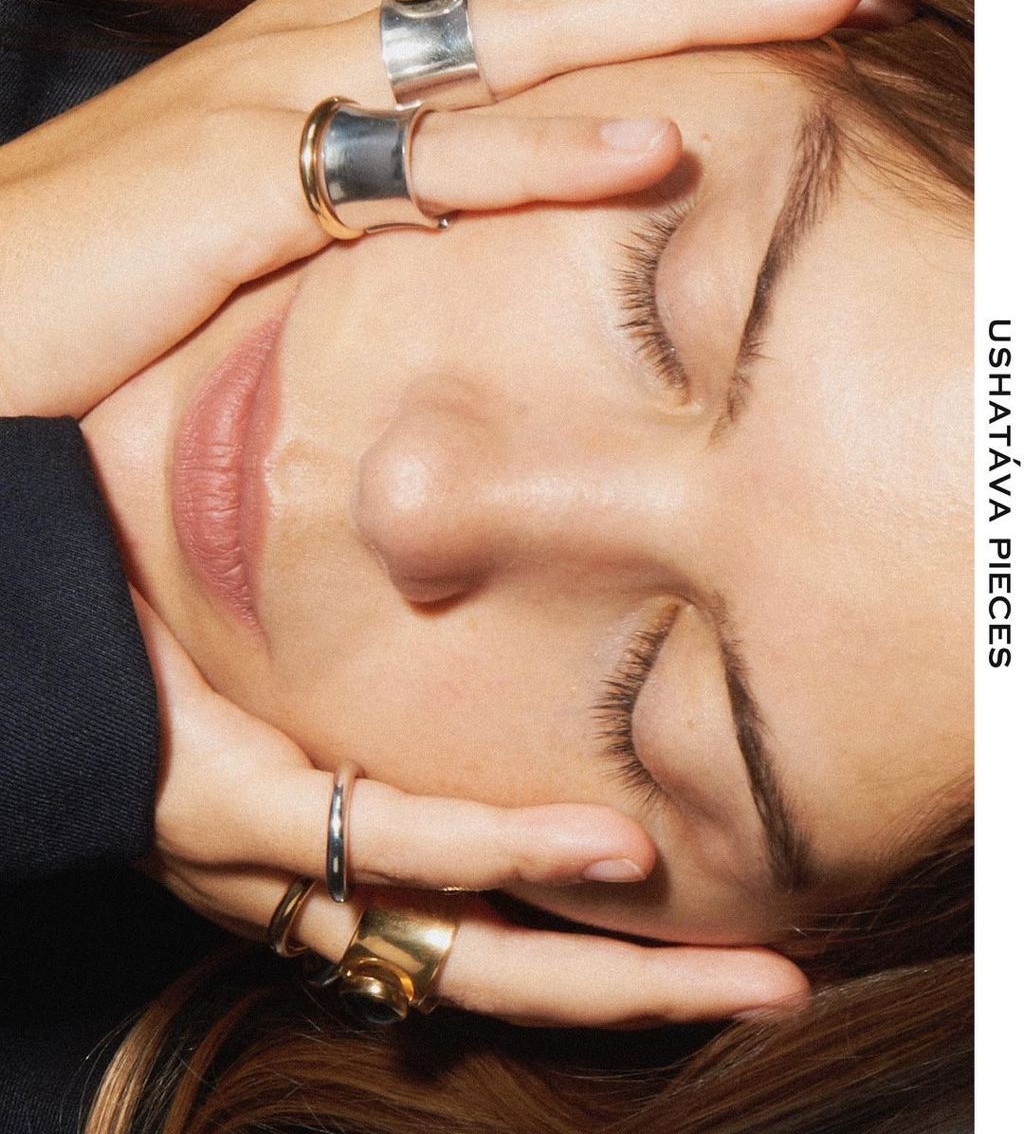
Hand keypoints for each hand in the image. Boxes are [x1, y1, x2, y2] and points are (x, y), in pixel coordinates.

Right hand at [0, 0, 907, 417]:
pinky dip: (543, 154)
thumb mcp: (264, 215)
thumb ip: (369, 200)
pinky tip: (651, 141)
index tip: (780, 16)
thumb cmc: (105, 274)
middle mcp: (320, 43)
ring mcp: (286, 96)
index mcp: (330, 51)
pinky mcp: (252, 182)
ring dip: (674, 22)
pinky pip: (426, 164)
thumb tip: (466, 225)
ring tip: (813, 13)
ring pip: (515, 43)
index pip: (527, 3)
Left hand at [135, 589, 807, 1027]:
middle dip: (644, 991)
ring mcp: (283, 861)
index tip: (702, 937)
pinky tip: (612, 854)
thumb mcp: (290, 670)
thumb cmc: (157, 631)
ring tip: (746, 970)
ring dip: (618, 964)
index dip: (598, 949)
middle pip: (505, 970)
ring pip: (471, 942)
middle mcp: (320, 889)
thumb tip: (479, 607)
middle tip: (775, 989)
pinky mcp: (244, 809)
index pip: (486, 928)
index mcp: (335, 860)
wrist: (13, 617)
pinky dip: (512, 853)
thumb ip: (378, 673)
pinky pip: (400, 844)